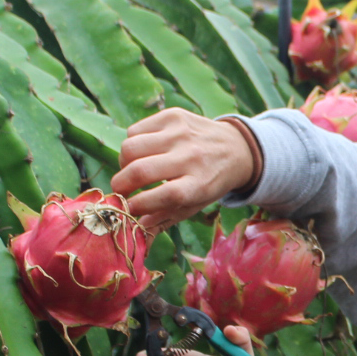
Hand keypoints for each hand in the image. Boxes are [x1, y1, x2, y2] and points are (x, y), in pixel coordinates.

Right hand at [110, 108, 256, 233]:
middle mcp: (191, 157)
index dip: (137, 204)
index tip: (127, 209)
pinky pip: (135, 130)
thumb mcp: (193, 207)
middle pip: (139, 170)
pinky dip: (132, 144)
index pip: (161, 195)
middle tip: (120, 190)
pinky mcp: (173, 116)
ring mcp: (181, 133)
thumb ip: (163, 221)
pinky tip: (144, 152)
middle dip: (120, 184)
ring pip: (130, 147)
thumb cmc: (208, 183)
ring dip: (123, 163)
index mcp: (198, 185)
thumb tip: (137, 240)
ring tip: (131, 170)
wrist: (236, 148)